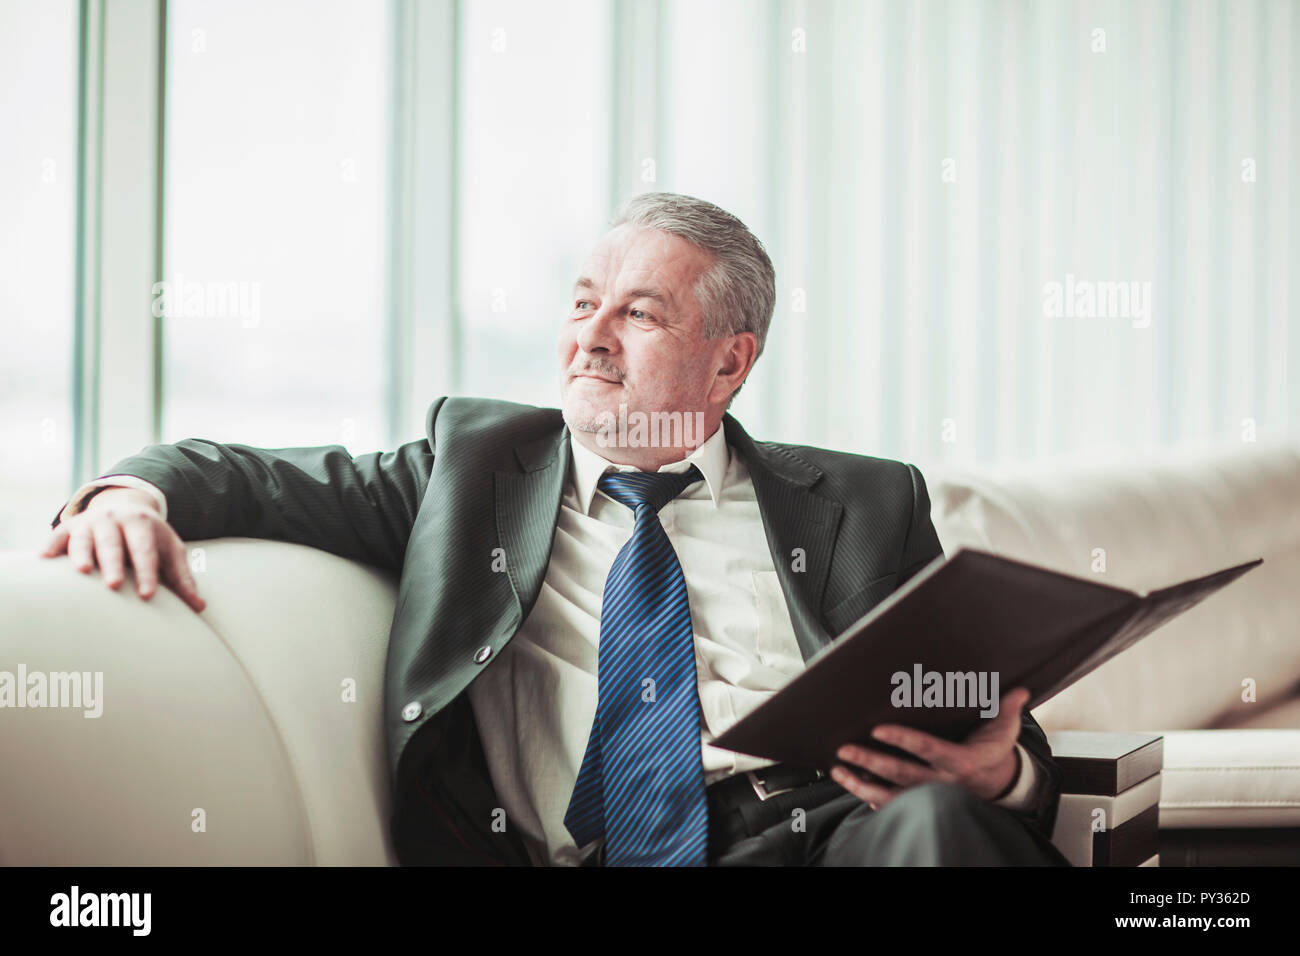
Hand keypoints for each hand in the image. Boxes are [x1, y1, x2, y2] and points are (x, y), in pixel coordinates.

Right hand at [41, 487, 206, 612]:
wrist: (126, 506)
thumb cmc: (150, 539)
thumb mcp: (169, 552)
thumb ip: (182, 579)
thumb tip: (200, 608)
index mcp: (143, 524)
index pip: (146, 550)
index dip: (147, 572)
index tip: (149, 595)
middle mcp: (115, 519)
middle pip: (114, 542)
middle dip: (114, 563)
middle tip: (114, 585)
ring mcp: (90, 522)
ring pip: (84, 537)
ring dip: (82, 553)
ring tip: (82, 572)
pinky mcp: (70, 527)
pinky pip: (58, 535)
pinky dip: (52, 546)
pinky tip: (44, 559)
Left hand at [829, 687, 1029, 809]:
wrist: (997, 783)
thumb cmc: (993, 749)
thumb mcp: (1004, 730)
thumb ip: (1008, 708)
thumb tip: (1020, 691)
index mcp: (961, 761)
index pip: (927, 749)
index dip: (903, 740)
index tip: (878, 729)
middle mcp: (943, 781)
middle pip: (901, 773)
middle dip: (871, 761)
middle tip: (844, 749)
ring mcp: (930, 795)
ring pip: (891, 794)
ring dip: (861, 783)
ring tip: (838, 770)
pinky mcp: (921, 803)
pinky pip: (892, 805)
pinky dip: (870, 798)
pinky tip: (852, 786)